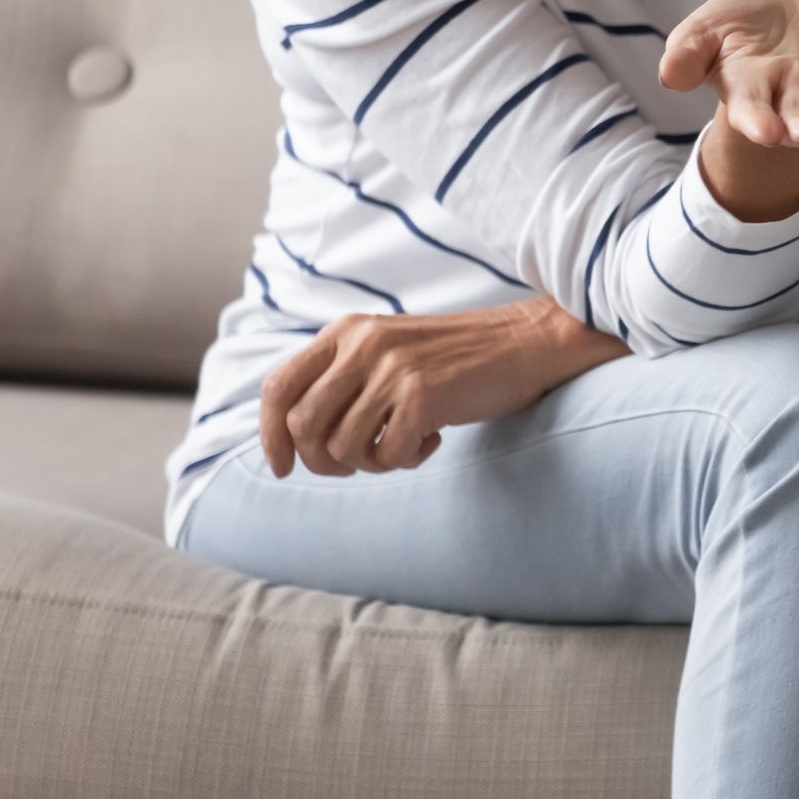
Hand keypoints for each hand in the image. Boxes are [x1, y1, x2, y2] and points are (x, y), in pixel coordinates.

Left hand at [258, 294, 620, 478]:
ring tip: (400, 446)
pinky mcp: (423, 395)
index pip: (278, 387)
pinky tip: (432, 440)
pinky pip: (387, 456)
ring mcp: (393, 369)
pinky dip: (406, 460)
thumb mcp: (388, 349)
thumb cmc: (457, 357)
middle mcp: (363, 345)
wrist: (527, 342)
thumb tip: (295, 436)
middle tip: (356, 464)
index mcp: (347, 331)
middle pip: (303, 425)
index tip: (282, 468)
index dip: (270, 435)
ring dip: (369, 463)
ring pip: (342, 448)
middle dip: (321, 461)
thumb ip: (344, 376)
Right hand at [658, 0, 798, 148]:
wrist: (782, 17)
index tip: (767, 133)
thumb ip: (687, 52)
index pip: (754, 114)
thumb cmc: (737, 29)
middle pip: (798, 121)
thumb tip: (669, 74)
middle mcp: (793, 100)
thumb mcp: (706, 29)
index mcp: (751, 93)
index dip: (760, 124)